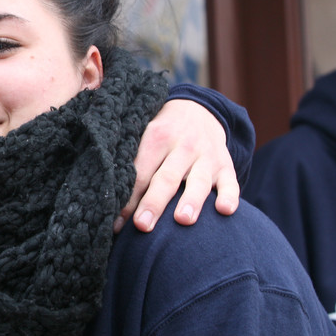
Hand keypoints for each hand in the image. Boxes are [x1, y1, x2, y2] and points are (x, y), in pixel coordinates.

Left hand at [115, 99, 239, 232]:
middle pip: (166, 178)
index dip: (127, 198)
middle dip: (153, 203)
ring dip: (191, 201)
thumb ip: (131, 160)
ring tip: (183, 220)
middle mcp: (182, 146)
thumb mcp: (145, 134)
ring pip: (198, 181)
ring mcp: (206, 156)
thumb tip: (104, 195)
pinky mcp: (226, 165)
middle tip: (142, 226)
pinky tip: (225, 210)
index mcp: (156, 138)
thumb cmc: (161, 132)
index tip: (116, 223)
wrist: (199, 109)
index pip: (139, 171)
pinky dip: (230, 196)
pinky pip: (231, 181)